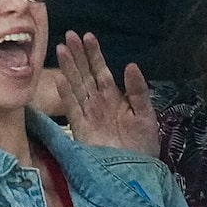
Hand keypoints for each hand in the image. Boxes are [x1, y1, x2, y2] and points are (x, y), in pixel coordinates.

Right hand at [54, 32, 158, 157]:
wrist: (136, 172)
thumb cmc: (143, 145)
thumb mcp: (146, 114)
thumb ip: (138, 91)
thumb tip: (130, 64)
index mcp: (114, 98)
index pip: (102, 71)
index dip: (94, 54)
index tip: (88, 36)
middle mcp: (98, 103)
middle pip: (85, 75)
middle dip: (77, 55)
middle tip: (69, 35)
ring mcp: (88, 115)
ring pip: (76, 87)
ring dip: (69, 69)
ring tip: (61, 49)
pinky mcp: (81, 130)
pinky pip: (72, 109)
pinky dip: (66, 94)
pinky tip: (61, 79)